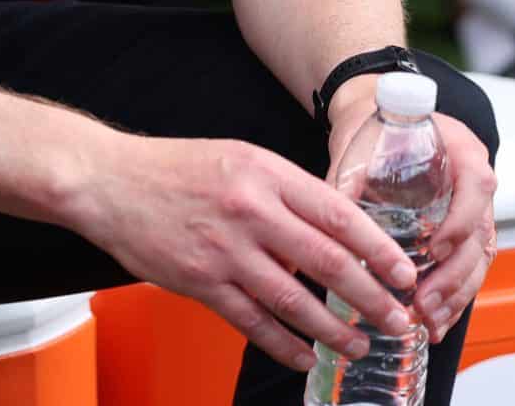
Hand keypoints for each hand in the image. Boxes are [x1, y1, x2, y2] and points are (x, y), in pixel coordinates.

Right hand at [78, 133, 420, 373]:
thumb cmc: (176, 168)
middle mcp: (249, 210)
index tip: (404, 273)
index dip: (377, 249)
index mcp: (265, 173)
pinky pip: (251, 322)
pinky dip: (282, 345)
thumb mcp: (240, 158)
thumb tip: (335, 230)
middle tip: (396, 319)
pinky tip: (303, 357)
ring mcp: (224, 250)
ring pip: (293, 300)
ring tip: (357, 347)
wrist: (110, 182)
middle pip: (325, 262)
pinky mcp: (199, 282)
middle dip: (369, 297)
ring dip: (332, 330)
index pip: (337, 214)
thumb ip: (285, 191)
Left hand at [324, 83, 499, 344]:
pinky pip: (469, 266)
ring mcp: (473, 207)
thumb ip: (349, 179)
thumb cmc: (375, 127)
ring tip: (429, 323)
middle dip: (454, 276)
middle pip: (480, 233)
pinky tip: (435, 321)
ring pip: (478, 258)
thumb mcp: (362, 145)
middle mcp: (475, 180)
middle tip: (424, 303)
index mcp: (462, 150)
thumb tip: (328, 219)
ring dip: (456, 295)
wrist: (376, 117)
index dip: (459, 223)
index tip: (435, 249)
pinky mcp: (462, 229)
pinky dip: (454, 296)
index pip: (476, 188)